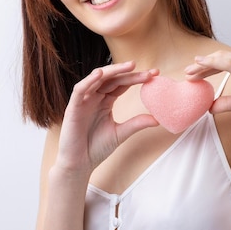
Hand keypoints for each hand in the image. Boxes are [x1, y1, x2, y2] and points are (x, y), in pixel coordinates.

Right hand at [55, 61, 158, 175]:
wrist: (79, 164)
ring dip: (112, 71)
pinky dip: (89, 81)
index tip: (154, 75)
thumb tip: (158, 119)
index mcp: (105, 101)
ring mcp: (83, 101)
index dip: (137, 78)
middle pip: (112, 79)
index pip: (122, 84)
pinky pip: (80, 90)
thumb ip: (136, 123)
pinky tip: (100, 74)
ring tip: (129, 66)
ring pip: (97, 79)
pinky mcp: (73, 107)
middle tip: (147, 71)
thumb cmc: (96, 148)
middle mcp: (94, 97)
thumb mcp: (121, 133)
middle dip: (129, 73)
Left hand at [184, 51, 230, 136]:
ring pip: (225, 58)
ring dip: (205, 64)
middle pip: (225, 57)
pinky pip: (230, 63)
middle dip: (204, 64)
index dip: (211, 64)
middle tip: (188, 72)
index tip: (196, 71)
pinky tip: (201, 66)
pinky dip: (214, 63)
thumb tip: (211, 106)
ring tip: (190, 72)